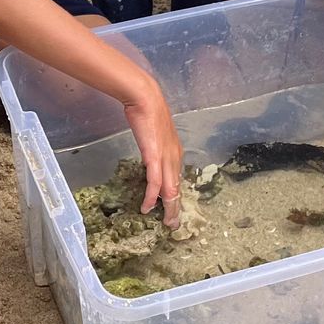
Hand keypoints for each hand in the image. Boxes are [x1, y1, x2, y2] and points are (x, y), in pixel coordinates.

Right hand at [121, 82, 184, 229]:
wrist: (146, 98)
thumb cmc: (148, 111)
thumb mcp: (155, 133)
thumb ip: (155, 146)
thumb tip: (150, 156)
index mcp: (175, 152)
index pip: (178, 179)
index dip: (176, 195)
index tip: (174, 208)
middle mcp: (174, 157)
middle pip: (178, 189)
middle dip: (176, 208)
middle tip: (173, 224)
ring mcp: (166, 158)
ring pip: (170, 190)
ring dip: (168, 208)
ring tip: (166, 222)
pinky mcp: (154, 157)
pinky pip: (155, 183)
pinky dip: (151, 197)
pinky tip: (146, 207)